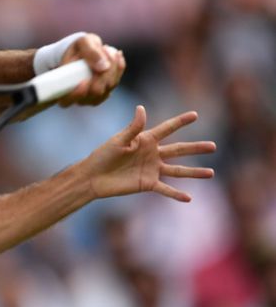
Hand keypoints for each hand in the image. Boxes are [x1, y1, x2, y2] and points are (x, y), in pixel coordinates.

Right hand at [59, 33, 124, 106]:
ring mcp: (94, 95)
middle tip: (103, 50)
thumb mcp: (81, 43)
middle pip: (95, 92)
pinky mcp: (106, 90)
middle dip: (103, 72)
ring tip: (107, 49)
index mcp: (63, 88)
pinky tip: (117, 54)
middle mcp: (79, 96)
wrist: (83, 50)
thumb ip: (89, 52)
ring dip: (112, 66)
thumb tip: (103, 67)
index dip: (76, 94)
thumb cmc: (78, 48)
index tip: (83, 81)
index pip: (67, 100)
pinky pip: (116, 80)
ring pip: (109, 86)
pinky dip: (119, 67)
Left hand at [79, 106, 215, 201]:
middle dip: (196, 148)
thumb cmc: (103, 155)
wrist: (93, 176)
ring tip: (211, 172)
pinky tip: (189, 198)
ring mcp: (151, 169)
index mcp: (145, 139)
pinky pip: (165, 189)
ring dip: (194, 172)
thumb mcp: (118, 140)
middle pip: (178, 149)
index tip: (195, 114)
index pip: (166, 128)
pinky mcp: (147, 184)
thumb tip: (141, 108)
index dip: (180, 122)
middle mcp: (152, 154)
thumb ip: (133, 127)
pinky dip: (176, 194)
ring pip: (177, 170)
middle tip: (213, 146)